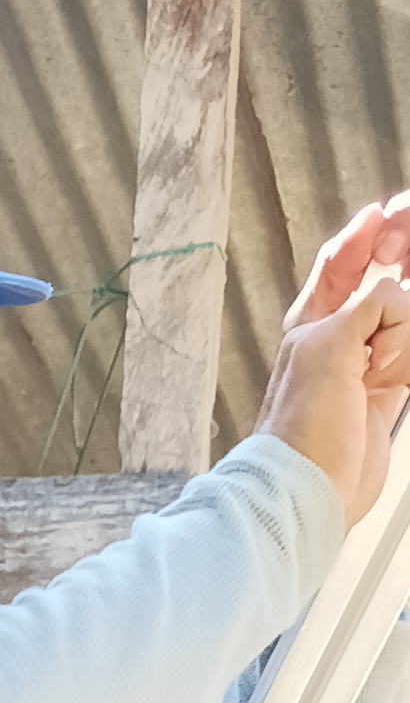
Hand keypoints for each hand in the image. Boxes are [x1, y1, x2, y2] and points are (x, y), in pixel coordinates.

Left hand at [255, 191, 409, 525]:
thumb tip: (399, 296)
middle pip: (381, 284)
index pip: (342, 262)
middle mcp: (339, 337)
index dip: (363, 236)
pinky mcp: (388, 392)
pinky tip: (401, 369)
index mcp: (312, 320)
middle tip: (403, 253)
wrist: (309, 489)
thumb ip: (371, 307)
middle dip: (398, 268)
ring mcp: (366, 363)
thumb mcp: (331, 345)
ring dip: (405, 332)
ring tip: (386, 371)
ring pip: (404, 319)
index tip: (384, 214)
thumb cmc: (302, 425)